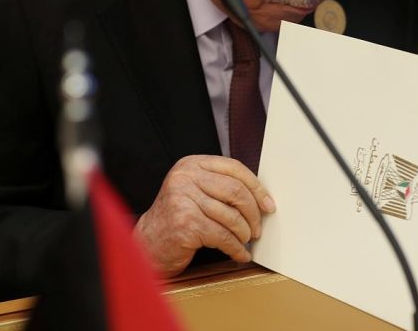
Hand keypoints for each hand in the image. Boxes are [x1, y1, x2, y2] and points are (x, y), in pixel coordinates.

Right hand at [135, 155, 275, 276]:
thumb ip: (220, 186)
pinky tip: (240, 254)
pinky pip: (223, 237)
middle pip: (236, 191)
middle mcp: (185, 178)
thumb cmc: (178, 217)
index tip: (268, 204)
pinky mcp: (186, 224)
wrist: (149, 242)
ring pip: (231, 216)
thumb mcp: (195, 190)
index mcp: (191, 164)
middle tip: (258, 228)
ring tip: (246, 241)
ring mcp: (184, 200)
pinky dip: (236, 249)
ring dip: (245, 234)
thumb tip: (260, 196)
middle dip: (253, 213)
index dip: (256, 187)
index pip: (234, 168)